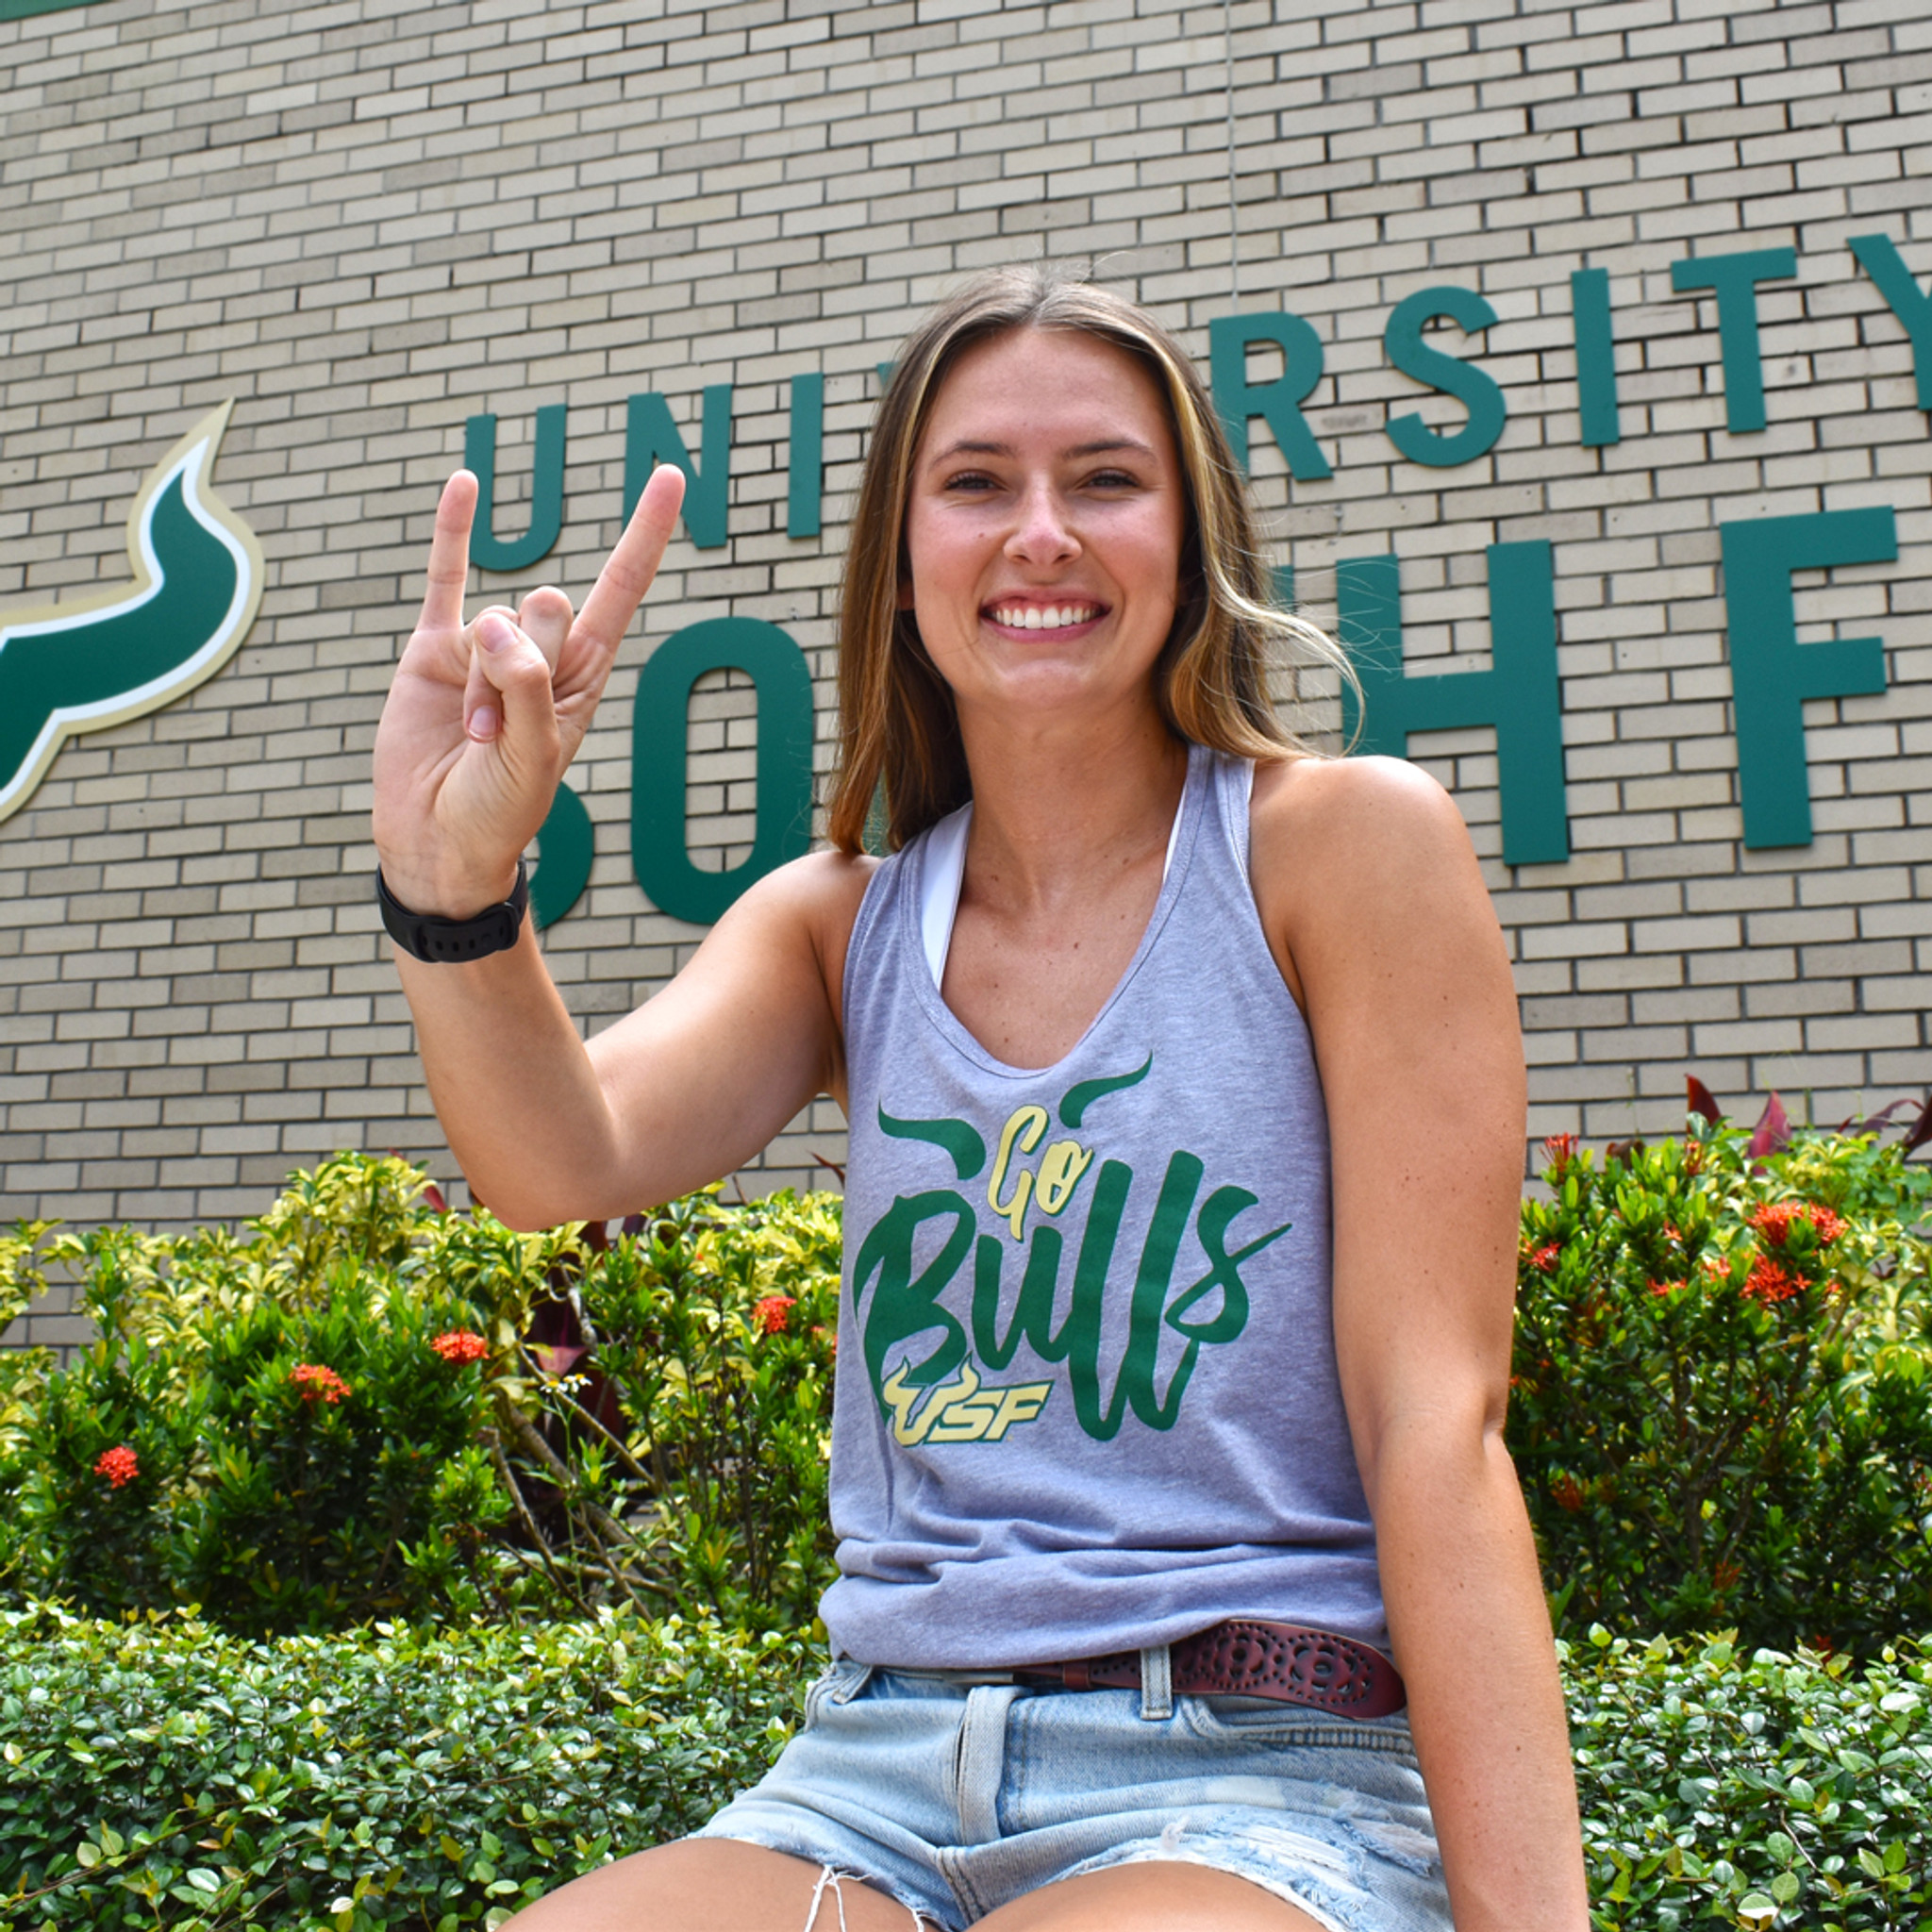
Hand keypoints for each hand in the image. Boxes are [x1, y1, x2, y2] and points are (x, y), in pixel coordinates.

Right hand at [372, 463, 686, 916]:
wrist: (437, 837)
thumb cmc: (500, 807)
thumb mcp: (533, 755)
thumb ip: (525, 685)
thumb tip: (494, 624)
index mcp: (585, 674)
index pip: (623, 587)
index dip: (646, 533)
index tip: (672, 473)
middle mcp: (541, 651)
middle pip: (547, 604)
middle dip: (524, 664)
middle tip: (501, 726)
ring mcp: (485, 645)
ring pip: (493, 616)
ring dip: (479, 681)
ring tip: (471, 732)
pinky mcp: (433, 648)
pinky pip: (446, 577)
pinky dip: (453, 530)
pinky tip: (466, 481)